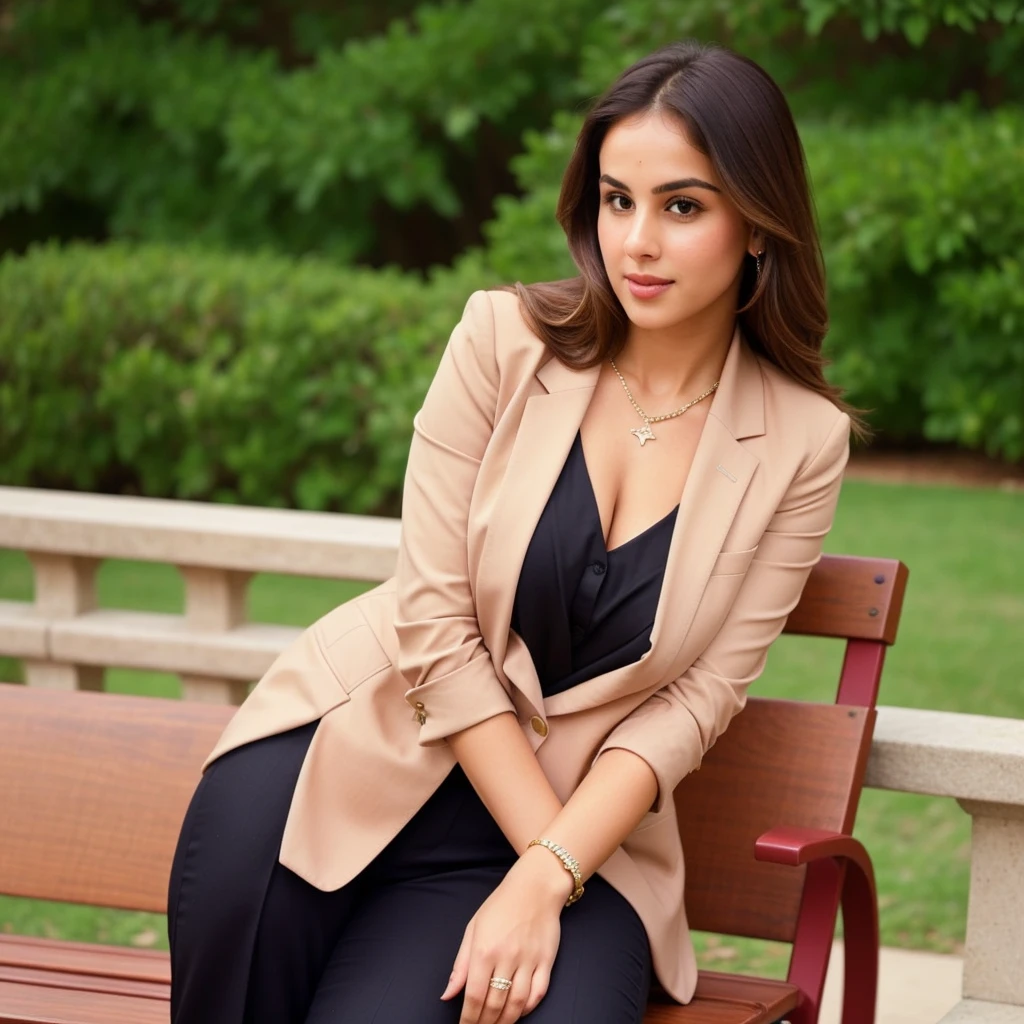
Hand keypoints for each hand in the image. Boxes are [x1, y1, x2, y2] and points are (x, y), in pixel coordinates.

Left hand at [440, 848, 573, 1023]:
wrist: (535, 886)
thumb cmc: (501, 905)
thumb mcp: (473, 928)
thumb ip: (461, 965)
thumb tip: (448, 995)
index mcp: (484, 949)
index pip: (474, 997)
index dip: (468, 1019)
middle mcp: (507, 957)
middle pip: (495, 1004)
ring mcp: (529, 959)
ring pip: (517, 1004)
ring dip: (506, 1021)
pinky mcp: (547, 960)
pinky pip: (538, 994)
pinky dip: (527, 1009)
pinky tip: (518, 1011)